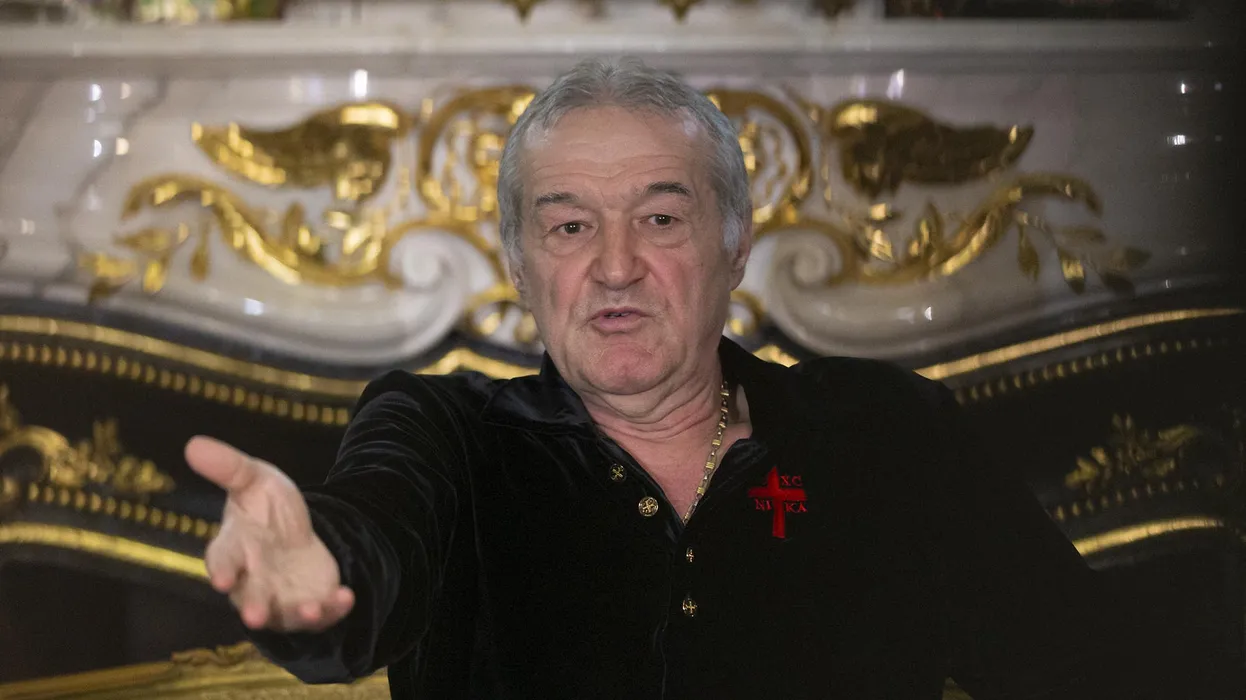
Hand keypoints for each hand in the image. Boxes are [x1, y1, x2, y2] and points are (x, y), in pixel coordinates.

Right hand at [185, 436, 354, 631]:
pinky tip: (346, 596)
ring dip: (299, 615)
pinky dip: (333, 609)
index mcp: (234, 550)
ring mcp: (281, 597)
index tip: (223, 580)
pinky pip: (322, 613)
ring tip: (312, 611)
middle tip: (256, 617)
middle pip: (252, 598)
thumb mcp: (253, 479)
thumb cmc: (264, 507)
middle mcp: (253, 580)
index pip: (223, 562)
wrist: (297, 529)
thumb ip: (228, 467)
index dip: (222, 571)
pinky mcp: (311, 602)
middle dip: (255, 607)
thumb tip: (193, 442)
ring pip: (287, 614)